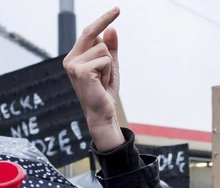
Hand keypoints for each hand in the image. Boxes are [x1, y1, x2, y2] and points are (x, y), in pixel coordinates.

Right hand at [63, 8, 124, 150]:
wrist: (103, 113)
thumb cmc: (105, 92)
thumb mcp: (111, 67)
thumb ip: (111, 49)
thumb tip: (111, 29)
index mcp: (75, 56)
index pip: (89, 32)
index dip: (103, 20)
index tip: (117, 9)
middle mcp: (71, 58)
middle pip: (95, 36)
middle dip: (106, 26)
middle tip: (117, 13)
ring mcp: (73, 64)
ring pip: (103, 50)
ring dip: (110, 66)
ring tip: (103, 80)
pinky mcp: (80, 71)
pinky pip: (105, 60)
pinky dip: (109, 71)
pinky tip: (102, 83)